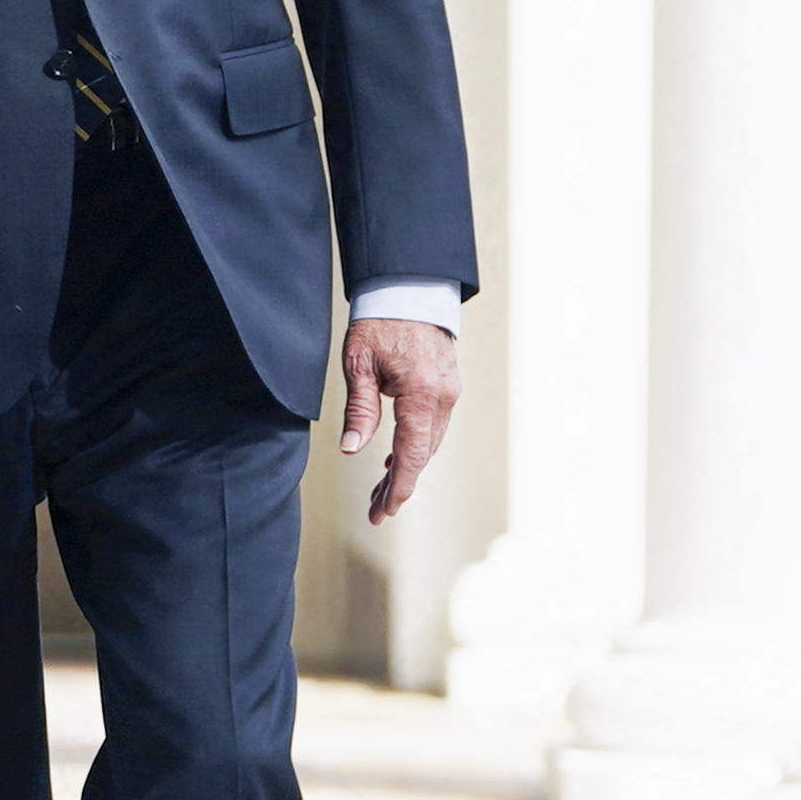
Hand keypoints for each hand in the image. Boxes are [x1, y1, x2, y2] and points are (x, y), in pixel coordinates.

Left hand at [339, 320, 460, 523]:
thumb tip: (351, 448)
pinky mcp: (447, 386)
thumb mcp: (359, 364)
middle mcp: (443, 397)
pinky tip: (395, 458)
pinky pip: (432, 426)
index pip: (412, 454)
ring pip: (429, 443)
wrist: (410, 287)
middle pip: (422, 455)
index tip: (383, 512)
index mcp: (422, 394)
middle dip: (399, 485)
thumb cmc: (381, 320)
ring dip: (406, 467)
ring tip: (381, 491)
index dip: (398, 488)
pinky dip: (415, 446)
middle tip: (376, 511)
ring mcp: (449, 392)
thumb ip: (359, 410)